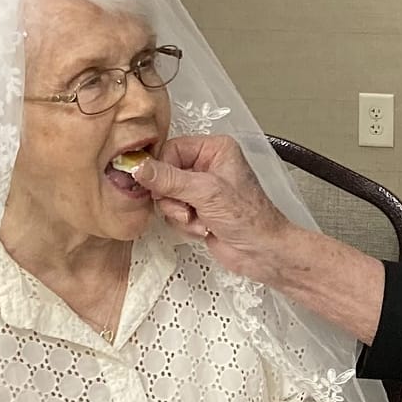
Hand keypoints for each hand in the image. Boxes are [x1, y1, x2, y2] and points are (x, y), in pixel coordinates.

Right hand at [130, 135, 294, 281]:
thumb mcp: (205, 193)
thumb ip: (169, 179)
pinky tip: (204, 228)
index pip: (171, 149)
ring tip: (201, 220)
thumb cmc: (249, 218)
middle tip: (187, 208)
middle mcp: (207, 165)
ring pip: (167, 196)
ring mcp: (201, 189)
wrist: (262, 252)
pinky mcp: (198, 210)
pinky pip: (174, 213)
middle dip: (173, 197)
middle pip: (165, 174)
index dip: (162, 170)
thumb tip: (139, 167)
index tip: (160, 187)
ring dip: (179, 214)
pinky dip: (185, 224)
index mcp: (214, 149)